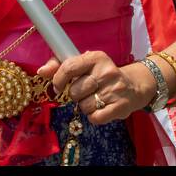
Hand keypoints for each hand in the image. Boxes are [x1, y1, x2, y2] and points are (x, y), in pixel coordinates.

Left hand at [37, 51, 152, 123]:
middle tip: (85, 91)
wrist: (134, 86)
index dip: (58, 79)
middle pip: (74, 91)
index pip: (69, 67)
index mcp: (95, 57)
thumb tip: (41, 71)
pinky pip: (94, 117)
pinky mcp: (120, 107)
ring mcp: (114, 89)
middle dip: (76, 95)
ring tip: (96, 98)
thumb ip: (60, 64)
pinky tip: (101, 108)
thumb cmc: (101, 74)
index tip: (58, 86)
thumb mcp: (84, 64)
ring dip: (85, 106)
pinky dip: (94, 116)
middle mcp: (107, 71)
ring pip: (83, 106)